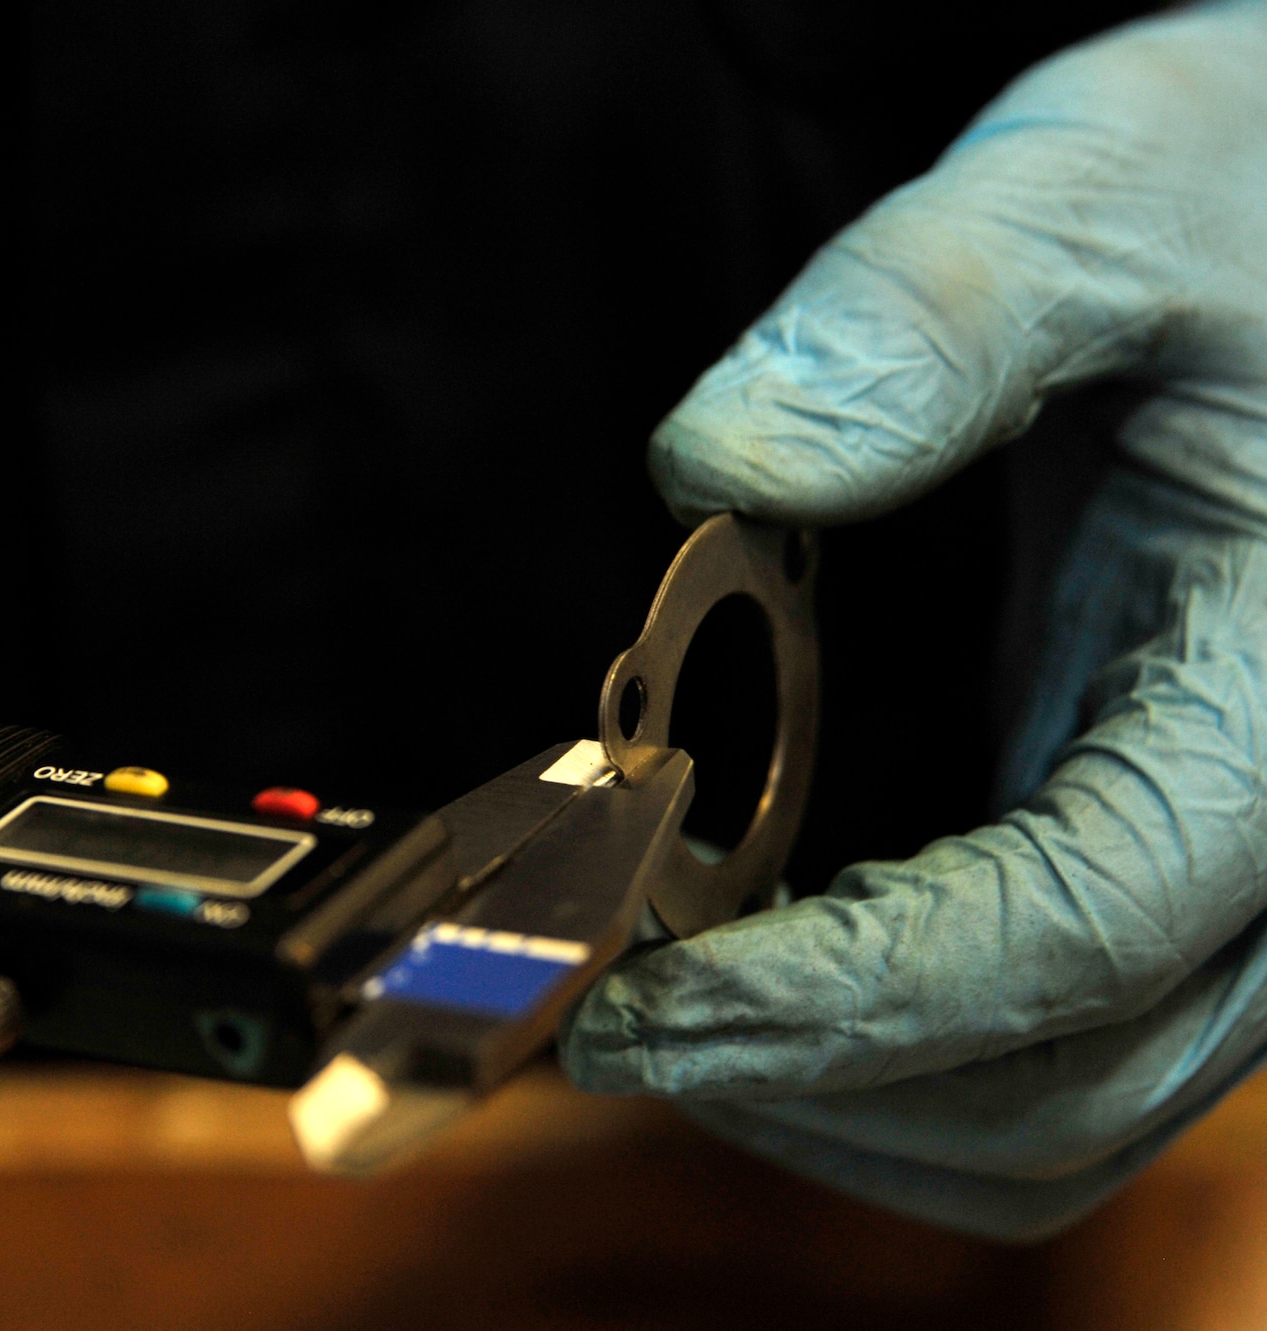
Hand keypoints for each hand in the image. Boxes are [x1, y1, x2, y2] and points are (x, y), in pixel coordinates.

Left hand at [563, 2, 1266, 1238]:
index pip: (1069, 936)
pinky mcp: (1162, 841)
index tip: (635, 1004)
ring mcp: (1237, 860)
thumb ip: (930, 313)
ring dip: (852, 1105)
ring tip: (664, 1023)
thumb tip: (711, 460)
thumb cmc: (1255, 189)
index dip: (838, 999)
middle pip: (1065, 1090)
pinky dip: (897, 1051)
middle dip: (816, 1088)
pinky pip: (1051, 1037)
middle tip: (604, 1023)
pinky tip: (762, 972)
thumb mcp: (1110, 185)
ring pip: (1064, 1107)